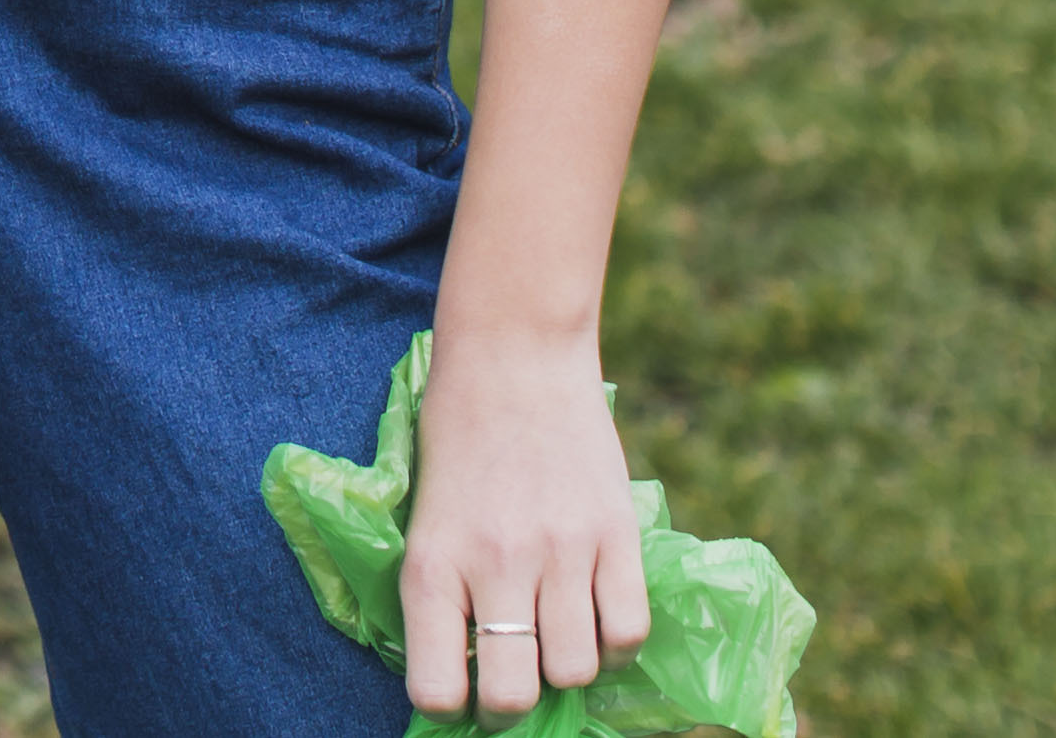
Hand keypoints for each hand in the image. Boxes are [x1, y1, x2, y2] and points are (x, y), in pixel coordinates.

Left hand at [399, 322, 653, 719]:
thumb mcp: (427, 513)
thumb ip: (447, 586)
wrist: (513, 353)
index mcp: (431, 562)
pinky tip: (596, 614)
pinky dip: (615, 640)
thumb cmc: (457, 433)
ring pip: (577, 670)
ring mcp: (561, 552)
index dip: (447, 706)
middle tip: (511, 681)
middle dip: (510, 706)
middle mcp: (495, 565)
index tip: (455, 694)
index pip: (436, 687)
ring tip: (554, 635)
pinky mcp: (615, 534)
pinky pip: (628, 631)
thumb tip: (467, 668)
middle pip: (514, 695)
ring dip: (566, 667)